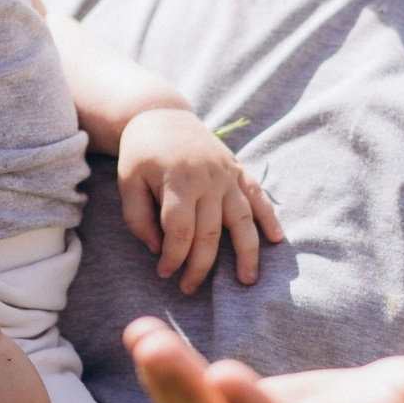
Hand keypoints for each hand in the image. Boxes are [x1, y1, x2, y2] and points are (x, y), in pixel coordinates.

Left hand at [117, 108, 284, 292]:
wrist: (162, 114)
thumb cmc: (142, 152)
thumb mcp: (127, 181)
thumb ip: (138, 217)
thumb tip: (158, 249)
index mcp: (178, 180)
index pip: (180, 230)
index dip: (173, 257)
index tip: (164, 273)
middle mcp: (208, 179)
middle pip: (210, 232)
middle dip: (200, 266)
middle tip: (189, 288)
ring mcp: (227, 175)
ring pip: (241, 219)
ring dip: (247, 252)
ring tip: (247, 280)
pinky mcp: (238, 170)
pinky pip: (258, 196)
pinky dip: (269, 217)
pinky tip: (276, 239)